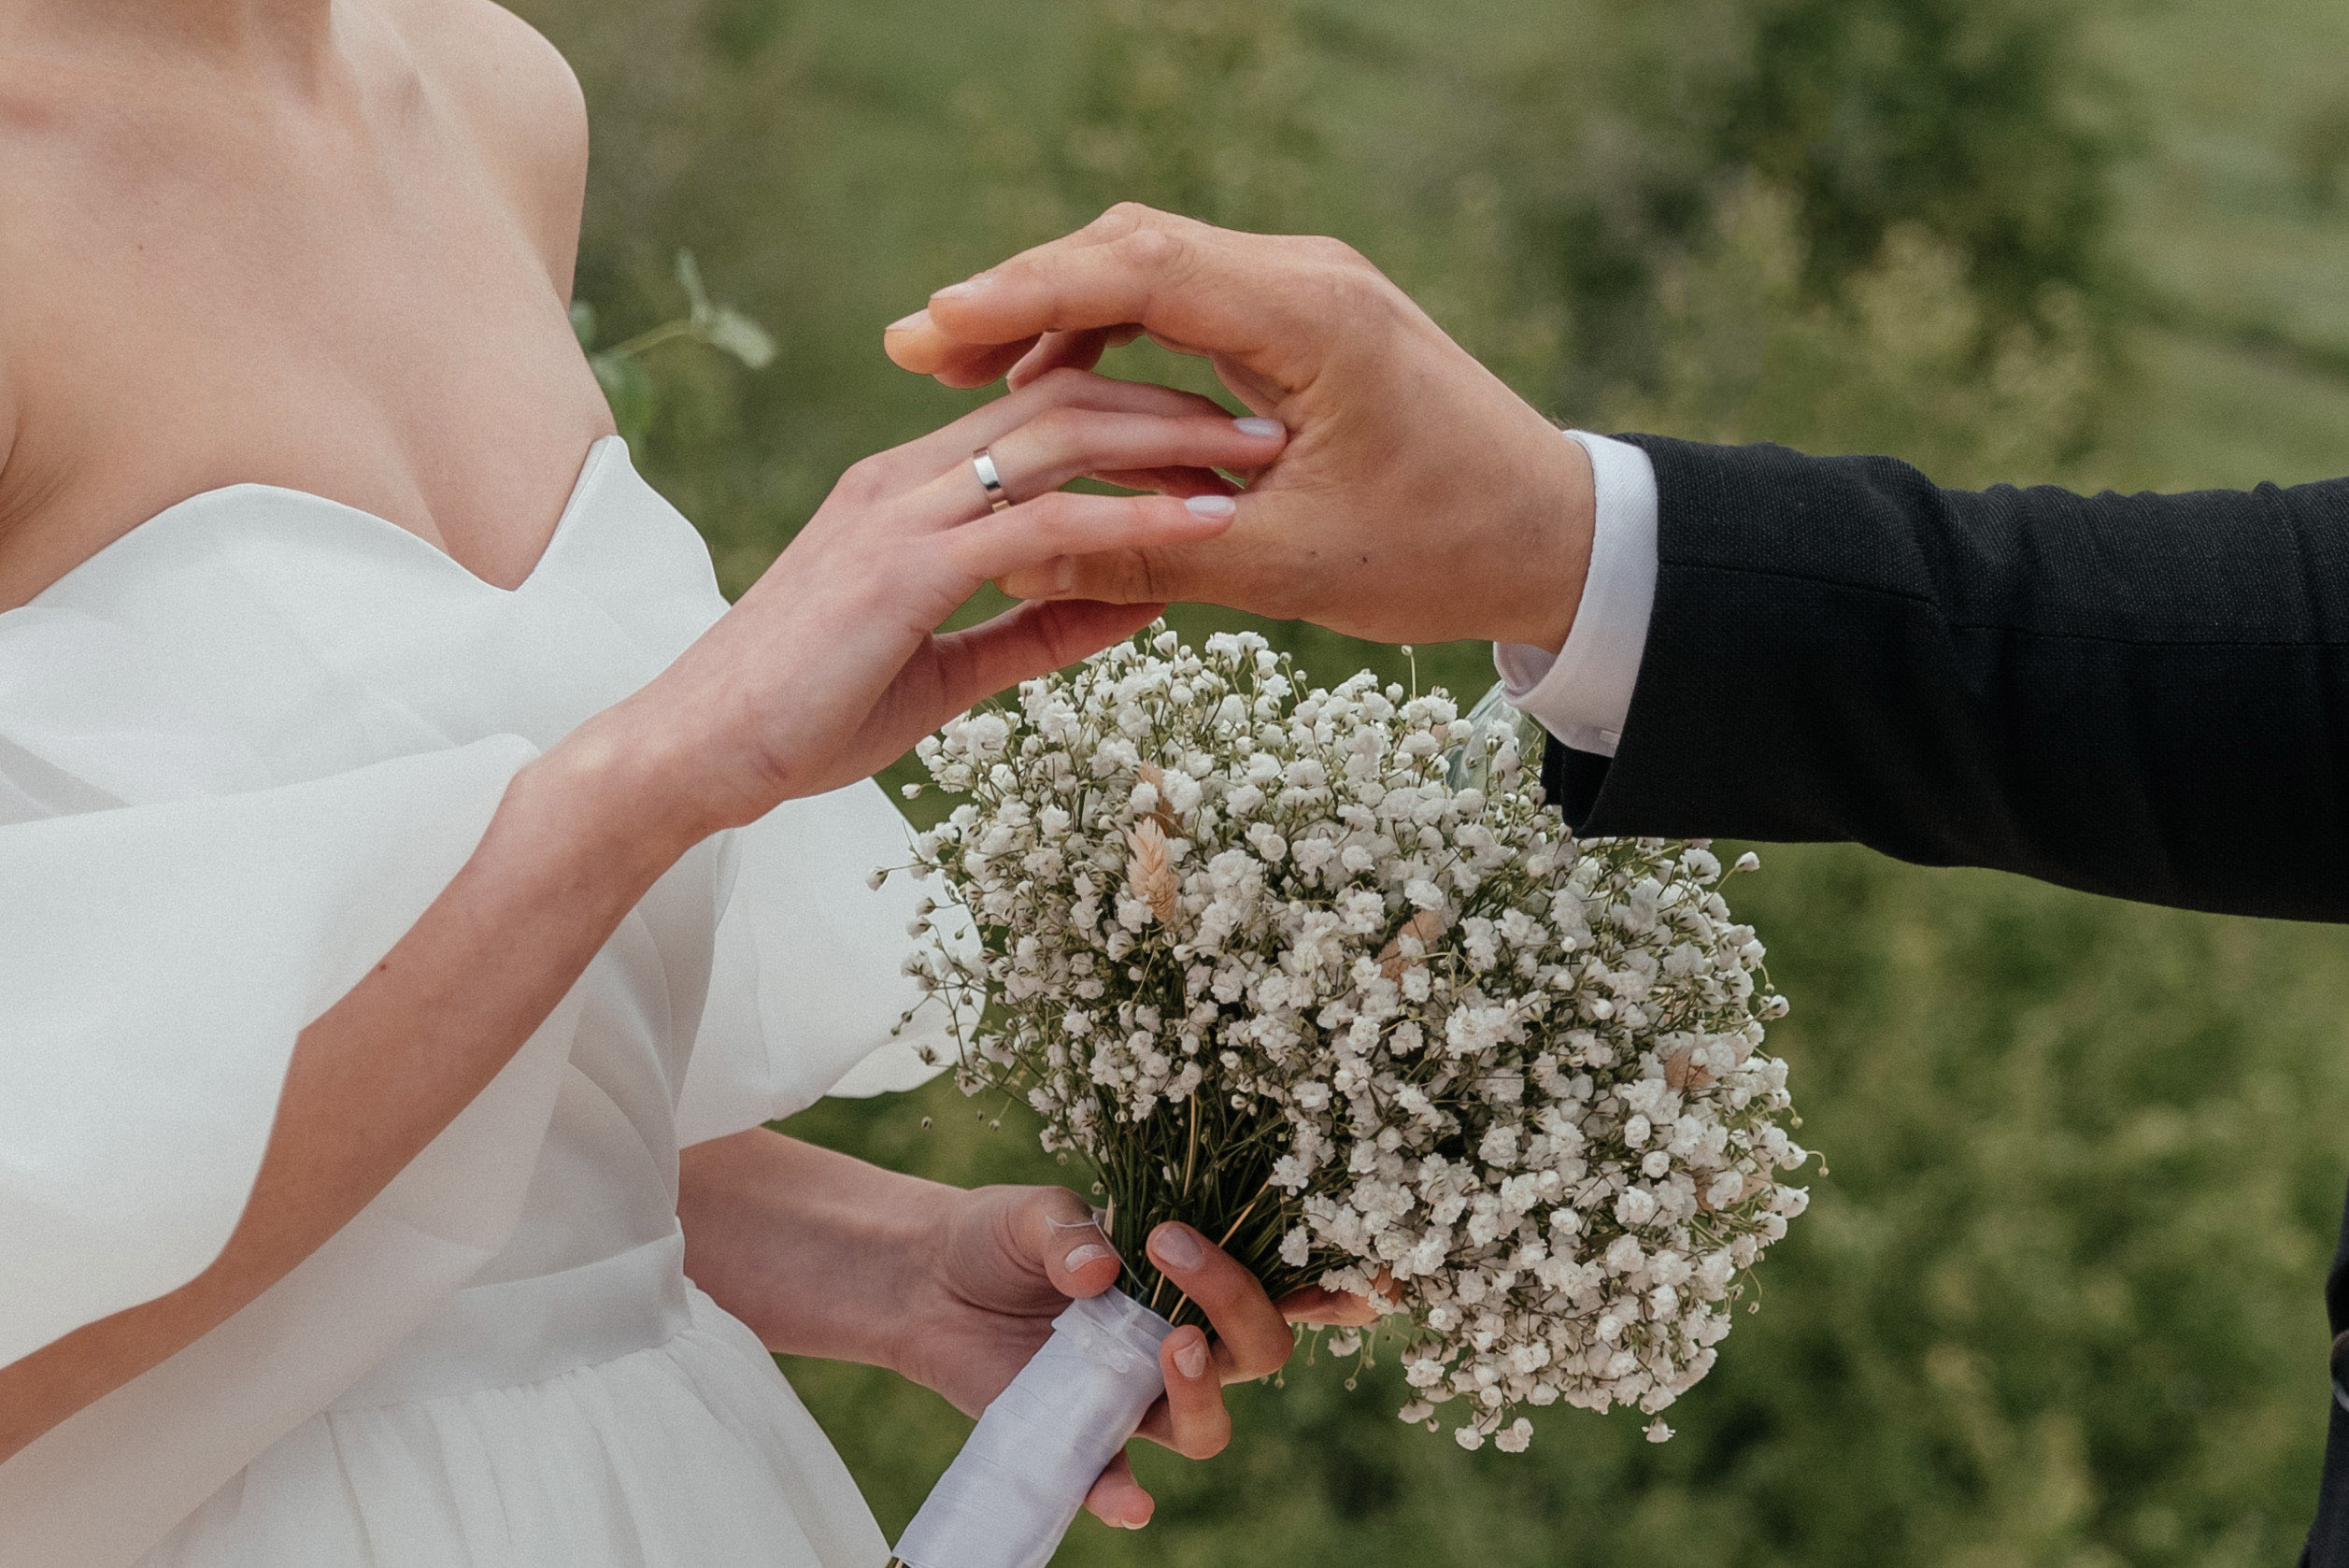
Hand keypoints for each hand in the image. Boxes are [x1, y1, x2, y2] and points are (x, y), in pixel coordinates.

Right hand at [575, 368, 1288, 845]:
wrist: (692, 757)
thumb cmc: (804, 717)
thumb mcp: (946, 672)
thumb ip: (1032, 632)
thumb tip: (1131, 611)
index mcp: (914, 488)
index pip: (1042, 408)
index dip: (1138, 408)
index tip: (1226, 436)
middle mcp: (909, 475)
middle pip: (1067, 392)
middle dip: (1179, 400)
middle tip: (1277, 425)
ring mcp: (903, 509)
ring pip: (1064, 434)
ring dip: (1177, 439)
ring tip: (1266, 455)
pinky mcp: (904, 564)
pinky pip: (1046, 521)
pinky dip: (1138, 518)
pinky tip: (1213, 529)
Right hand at [882, 204, 1595, 652]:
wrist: (1558, 537)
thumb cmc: (1443, 554)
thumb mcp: (1287, 569)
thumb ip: (1148, 552)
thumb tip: (1014, 550)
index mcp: (1310, 318)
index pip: (1135, 269)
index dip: (1021, 294)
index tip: (930, 328)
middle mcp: (1309, 276)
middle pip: (1130, 247)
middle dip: (1019, 293)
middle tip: (917, 349)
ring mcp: (1312, 288)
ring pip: (1154, 266)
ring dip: (1060, 309)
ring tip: (967, 371)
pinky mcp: (1311, 319)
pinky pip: (1190, 299)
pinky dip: (1115, 330)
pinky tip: (1061, 386)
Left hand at [895, 1184, 1378, 1530]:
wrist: (926, 1282)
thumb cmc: (1001, 1236)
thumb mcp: (1031, 1213)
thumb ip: (1068, 1230)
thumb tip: (1102, 1267)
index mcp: (1191, 1276)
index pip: (1280, 1283)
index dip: (1333, 1286)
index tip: (1368, 1276)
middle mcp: (1181, 1340)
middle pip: (1259, 1350)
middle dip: (1239, 1304)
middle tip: (1180, 1251)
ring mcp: (1134, 1395)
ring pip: (1206, 1424)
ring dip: (1204, 1391)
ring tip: (1170, 1346)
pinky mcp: (1081, 1438)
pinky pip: (1115, 1480)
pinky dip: (1124, 1493)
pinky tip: (1127, 1498)